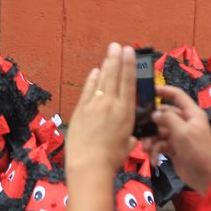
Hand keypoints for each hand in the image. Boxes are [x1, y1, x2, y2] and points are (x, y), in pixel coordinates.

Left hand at [65, 43, 136, 176]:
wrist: (89, 164)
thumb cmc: (110, 160)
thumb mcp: (127, 146)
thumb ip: (129, 137)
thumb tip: (129, 137)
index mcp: (126, 113)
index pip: (129, 84)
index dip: (129, 66)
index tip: (129, 52)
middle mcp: (111, 105)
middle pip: (114, 77)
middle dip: (116, 59)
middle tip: (117, 46)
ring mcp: (94, 105)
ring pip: (101, 80)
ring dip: (106, 65)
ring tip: (109, 52)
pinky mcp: (80, 110)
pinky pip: (87, 91)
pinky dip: (91, 80)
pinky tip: (94, 72)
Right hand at [146, 84, 210, 192]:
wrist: (205, 177)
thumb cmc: (197, 151)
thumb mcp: (183, 132)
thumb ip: (168, 119)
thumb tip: (154, 113)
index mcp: (191, 114)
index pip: (178, 96)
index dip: (164, 91)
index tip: (149, 90)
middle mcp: (185, 122)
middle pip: (164, 115)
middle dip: (153, 123)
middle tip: (141, 128)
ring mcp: (179, 135)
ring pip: (159, 131)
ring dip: (152, 140)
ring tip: (147, 149)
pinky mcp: (174, 148)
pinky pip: (160, 145)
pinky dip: (156, 151)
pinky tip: (154, 160)